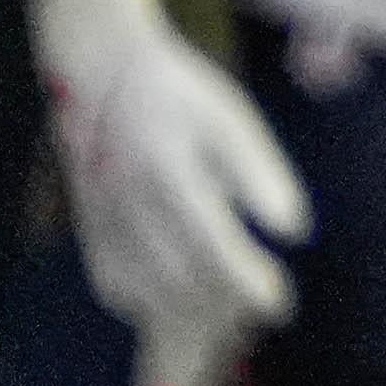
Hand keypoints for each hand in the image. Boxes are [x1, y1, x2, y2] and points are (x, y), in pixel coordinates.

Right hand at [27, 0, 302, 385]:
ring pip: (145, 289)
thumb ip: (260, 174)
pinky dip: (154, 302)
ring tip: (238, 304)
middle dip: (226, 300)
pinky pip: (118, 285)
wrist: (101, 76)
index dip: (245, 277)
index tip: (279, 304)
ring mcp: (100, 219)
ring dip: (194, 309)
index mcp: (167, 167)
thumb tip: (295, 230)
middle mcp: (126, 200)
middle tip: (270, 299)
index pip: (210, 240)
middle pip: (178, 275)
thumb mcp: (231, 118)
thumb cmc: (180, 96)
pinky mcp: (89, 230)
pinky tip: (191, 295)